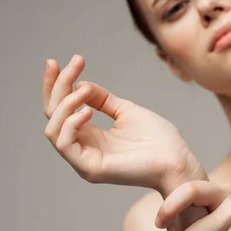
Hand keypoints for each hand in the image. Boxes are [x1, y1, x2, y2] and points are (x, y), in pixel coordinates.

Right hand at [42, 55, 203, 193]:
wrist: (178, 161)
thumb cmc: (159, 140)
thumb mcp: (127, 111)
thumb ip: (102, 99)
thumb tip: (79, 85)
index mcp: (91, 136)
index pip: (61, 110)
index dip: (56, 85)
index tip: (56, 61)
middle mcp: (83, 149)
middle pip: (53, 115)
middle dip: (58, 86)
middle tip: (74, 63)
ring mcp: (84, 161)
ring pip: (53, 129)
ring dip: (65, 103)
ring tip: (84, 91)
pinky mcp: (90, 169)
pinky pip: (64, 144)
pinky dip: (71, 123)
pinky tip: (87, 110)